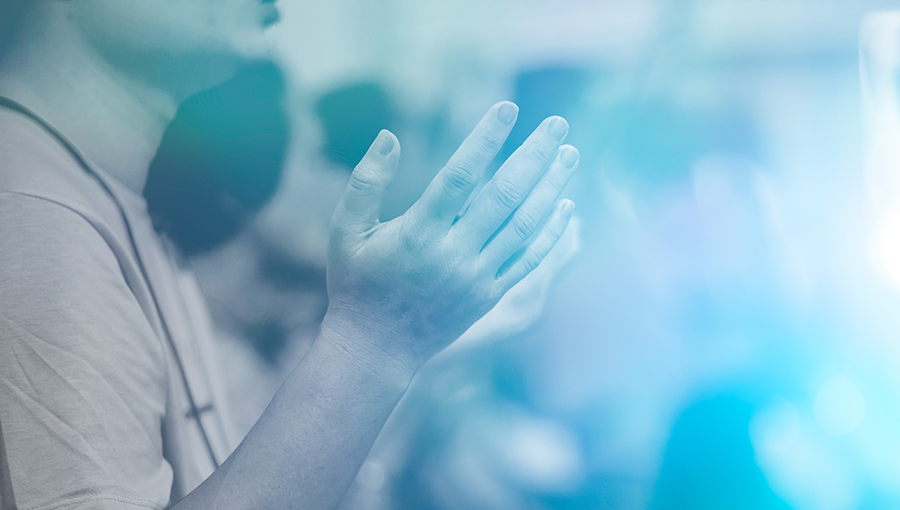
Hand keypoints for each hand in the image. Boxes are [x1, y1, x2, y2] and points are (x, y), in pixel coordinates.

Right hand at [322, 101, 578, 376]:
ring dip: (552, 187)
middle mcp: (453, 255)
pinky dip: (550, 232)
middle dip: (534, 156)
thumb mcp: (345, 231)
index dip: (485, 139)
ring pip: (525, 225)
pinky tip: (566, 206)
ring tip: (570, 153)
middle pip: (505, 196)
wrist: (376, 349)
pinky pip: (529, 260)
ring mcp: (477, 278)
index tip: (507, 107)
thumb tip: (389, 135)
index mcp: (417, 234)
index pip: (460, 176)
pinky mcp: (491, 295)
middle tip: (558, 123)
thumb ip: (366, 182)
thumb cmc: (356, 283)